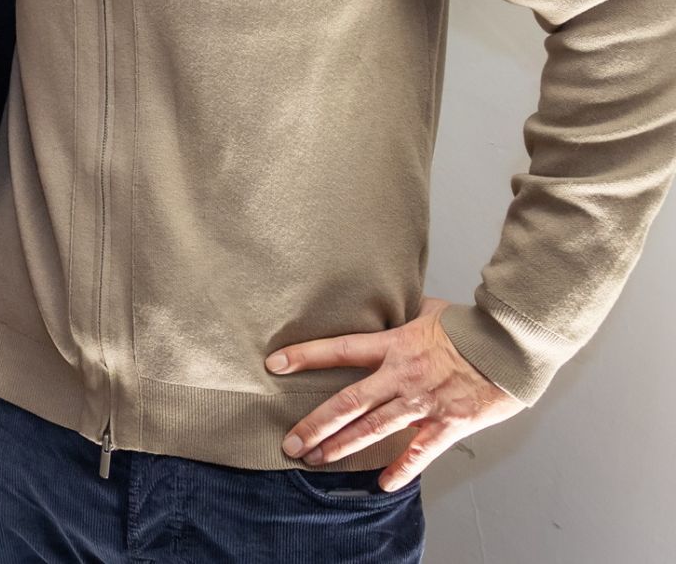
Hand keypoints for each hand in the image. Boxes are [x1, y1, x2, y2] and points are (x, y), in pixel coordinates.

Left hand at [267, 297, 524, 489]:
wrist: (512, 345)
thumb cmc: (473, 327)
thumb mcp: (430, 311)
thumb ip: (405, 315)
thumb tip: (391, 303)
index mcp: (394, 345)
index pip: (340, 349)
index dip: (305, 356)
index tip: (275, 365)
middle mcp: (401, 376)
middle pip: (348, 402)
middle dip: (316, 424)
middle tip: (290, 442)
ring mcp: (423, 403)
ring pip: (373, 429)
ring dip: (342, 447)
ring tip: (316, 460)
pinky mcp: (449, 424)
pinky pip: (420, 451)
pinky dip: (402, 470)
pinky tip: (382, 485)